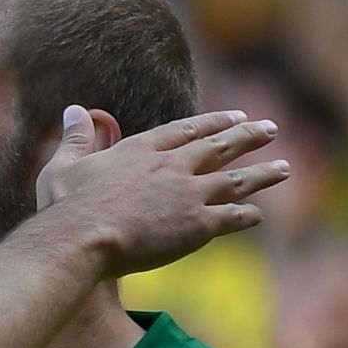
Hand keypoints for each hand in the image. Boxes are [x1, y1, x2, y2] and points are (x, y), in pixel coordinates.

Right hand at [36, 106, 288, 279]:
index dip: (211, 123)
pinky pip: (231, 218)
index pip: (185, 130)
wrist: (82, 239)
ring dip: (262, 173)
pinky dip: (246, 215)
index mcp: (141, 150)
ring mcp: (188, 194)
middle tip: (270, 128)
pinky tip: (257, 214)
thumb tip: (75, 109)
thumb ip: (75, 138)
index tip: (233, 116)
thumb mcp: (63, 167)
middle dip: (248, 135)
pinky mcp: (197, 225)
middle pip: (219, 146)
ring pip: (235, 180)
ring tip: (284, 168)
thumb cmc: (66, 207)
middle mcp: (172, 166)